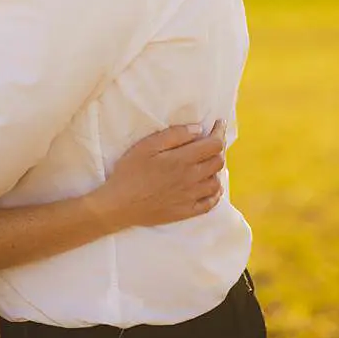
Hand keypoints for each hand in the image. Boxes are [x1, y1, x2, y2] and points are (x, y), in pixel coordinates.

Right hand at [88, 122, 225, 229]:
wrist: (119, 205)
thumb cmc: (130, 172)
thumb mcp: (147, 146)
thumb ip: (174, 135)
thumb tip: (198, 129)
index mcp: (183, 160)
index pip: (214, 145)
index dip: (219, 132)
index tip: (218, 125)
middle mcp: (191, 179)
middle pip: (218, 162)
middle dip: (218, 149)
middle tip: (210, 143)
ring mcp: (190, 197)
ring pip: (216, 182)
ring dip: (216, 171)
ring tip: (208, 164)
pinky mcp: (186, 212)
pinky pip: (210, 203)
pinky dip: (215, 193)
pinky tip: (211, 187)